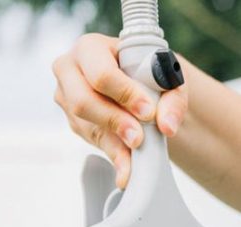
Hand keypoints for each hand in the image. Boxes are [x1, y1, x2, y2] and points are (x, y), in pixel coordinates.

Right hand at [52, 34, 187, 188]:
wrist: (137, 84)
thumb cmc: (147, 73)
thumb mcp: (166, 79)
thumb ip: (173, 100)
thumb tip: (167, 126)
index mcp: (90, 48)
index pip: (101, 73)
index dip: (124, 94)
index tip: (147, 112)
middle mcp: (70, 70)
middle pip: (83, 101)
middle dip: (114, 121)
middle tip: (139, 137)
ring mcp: (67, 99)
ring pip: (85, 125)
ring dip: (113, 142)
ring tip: (137, 151)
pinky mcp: (74, 122)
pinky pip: (91, 140)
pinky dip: (112, 153)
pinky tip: (127, 164)